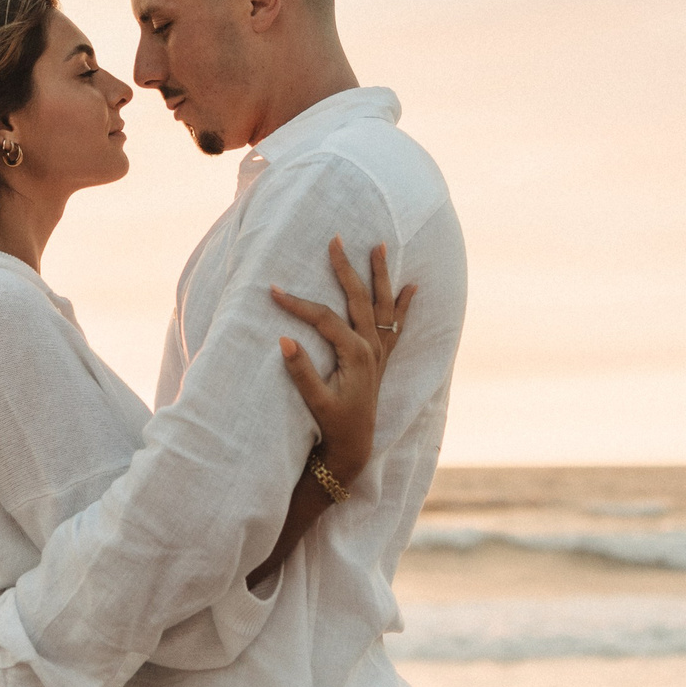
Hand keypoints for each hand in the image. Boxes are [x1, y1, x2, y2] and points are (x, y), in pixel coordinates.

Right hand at [269, 238, 416, 486]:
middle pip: (359, 299)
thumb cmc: (333, 424)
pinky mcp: (381, 359)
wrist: (354, 446)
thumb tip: (284, 340)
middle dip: (346, 268)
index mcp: (356, 355)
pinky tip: (412, 288)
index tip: (273, 290)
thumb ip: (301, 371)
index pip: (324, 319)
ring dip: (381, 275)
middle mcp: (372, 348)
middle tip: (336, 240)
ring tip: (381, 247)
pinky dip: (404, 305)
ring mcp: (380, 352)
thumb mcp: (315, 401)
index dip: (298, 304)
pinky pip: (397, 326)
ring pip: (382, 305)